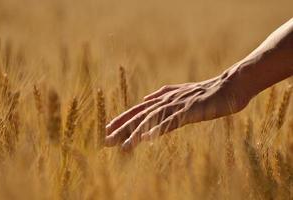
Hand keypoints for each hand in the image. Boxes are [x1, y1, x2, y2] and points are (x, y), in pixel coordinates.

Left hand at [105, 74, 249, 150]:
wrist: (229, 86)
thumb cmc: (206, 94)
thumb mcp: (181, 94)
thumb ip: (162, 96)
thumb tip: (146, 99)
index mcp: (164, 99)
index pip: (138, 111)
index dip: (122, 120)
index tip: (107, 129)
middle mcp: (166, 101)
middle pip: (139, 115)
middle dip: (121, 128)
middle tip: (104, 140)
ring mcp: (178, 105)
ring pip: (152, 120)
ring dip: (136, 133)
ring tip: (122, 146)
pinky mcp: (190, 110)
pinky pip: (172, 121)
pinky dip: (159, 129)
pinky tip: (148, 137)